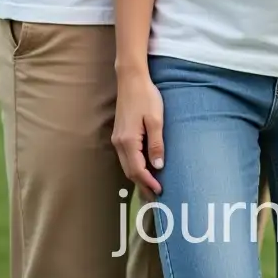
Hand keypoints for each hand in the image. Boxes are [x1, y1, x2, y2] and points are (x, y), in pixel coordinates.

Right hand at [112, 72, 164, 194]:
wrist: (131, 79)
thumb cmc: (146, 96)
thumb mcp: (156, 119)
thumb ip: (156, 144)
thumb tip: (158, 167)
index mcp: (128, 141)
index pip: (138, 170)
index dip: (148, 183)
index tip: (160, 192)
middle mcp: (119, 143)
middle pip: (130, 172)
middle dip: (142, 185)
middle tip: (155, 198)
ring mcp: (117, 139)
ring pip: (126, 166)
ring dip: (137, 178)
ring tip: (150, 187)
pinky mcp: (119, 134)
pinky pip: (126, 157)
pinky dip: (134, 167)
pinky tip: (143, 169)